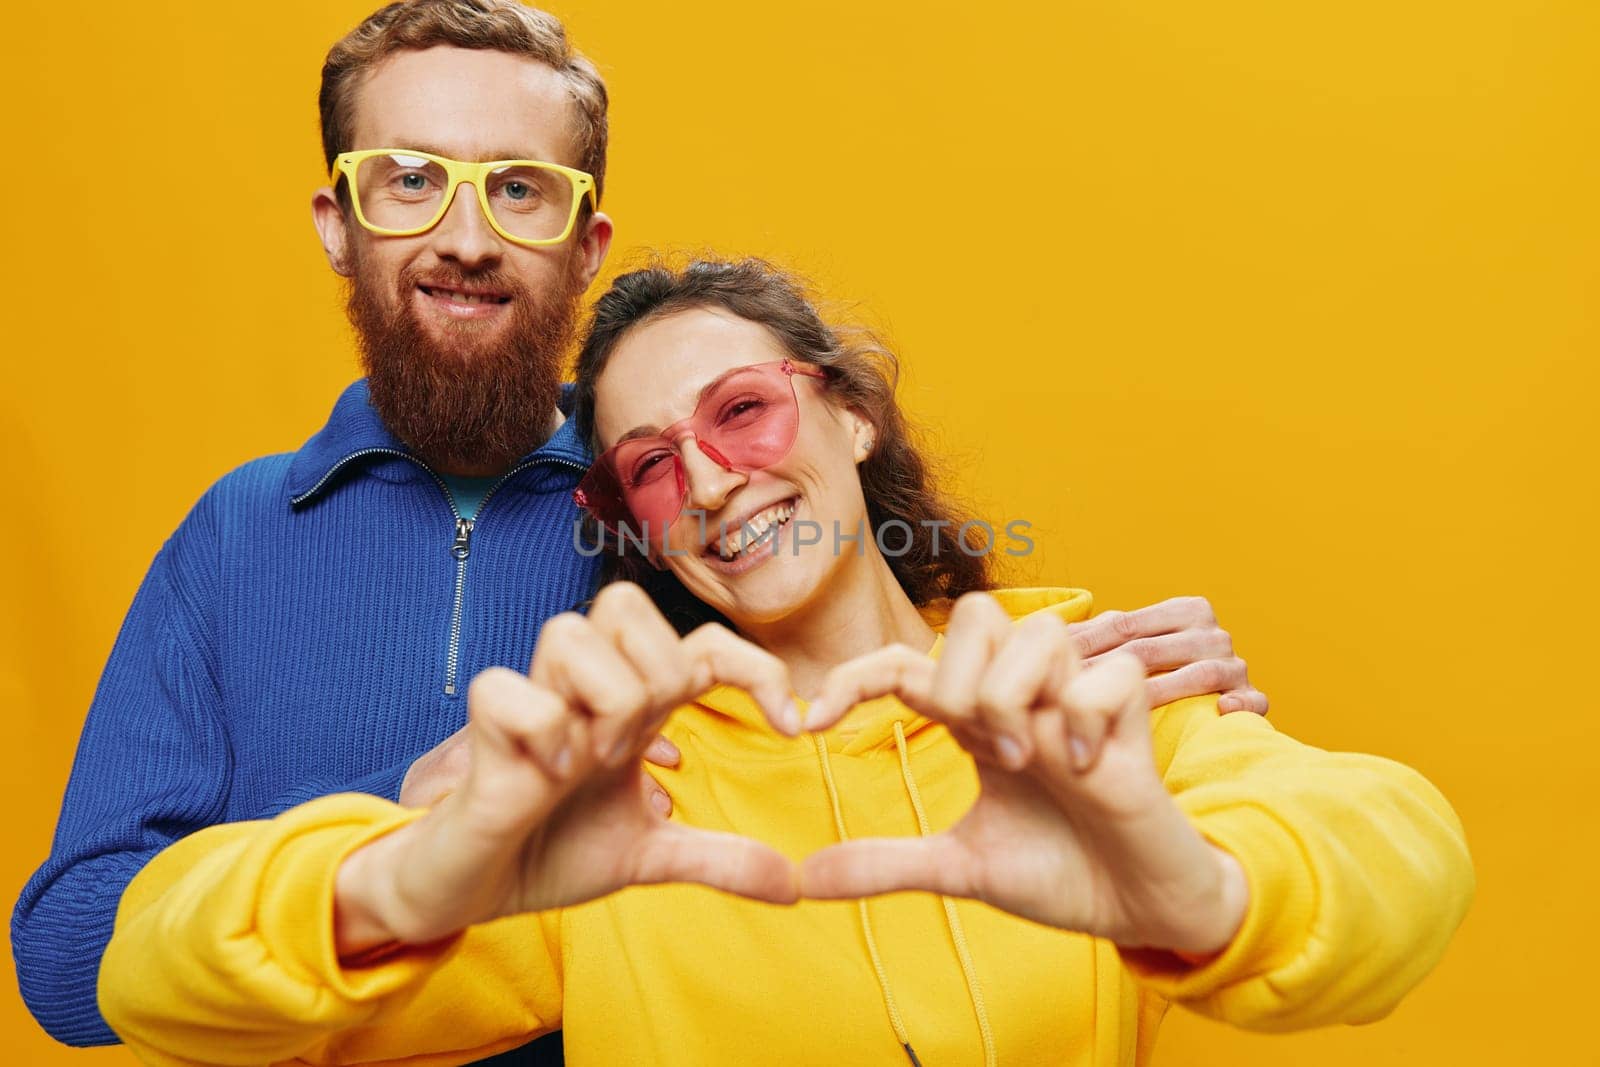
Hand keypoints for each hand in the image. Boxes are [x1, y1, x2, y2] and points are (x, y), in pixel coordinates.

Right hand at [335, 583, 800, 955]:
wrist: (471, 890)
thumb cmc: (549, 851)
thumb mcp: (649, 857)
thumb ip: (718, 859)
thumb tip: (793, 883)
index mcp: (632, 707)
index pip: (702, 644)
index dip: (756, 669)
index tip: (791, 728)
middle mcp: (585, 690)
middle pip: (626, 604)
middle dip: (656, 671)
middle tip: (640, 746)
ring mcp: (534, 701)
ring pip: (570, 631)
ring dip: (599, 700)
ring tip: (589, 762)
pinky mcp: (483, 729)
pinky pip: (509, 690)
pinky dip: (539, 733)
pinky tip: (543, 778)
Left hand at [801, 593, 1248, 955]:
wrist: (1138, 910)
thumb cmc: (1058, 873)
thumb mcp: (960, 869)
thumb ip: (887, 864)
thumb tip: (805, 876)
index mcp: (977, 719)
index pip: (906, 664)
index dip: (853, 679)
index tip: (808, 726)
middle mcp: (1023, 698)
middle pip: (978, 613)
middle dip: (957, 675)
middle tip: (972, 746)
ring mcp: (1078, 703)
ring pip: (1040, 632)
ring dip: (1014, 694)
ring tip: (1026, 761)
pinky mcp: (1134, 720)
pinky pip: (1108, 675)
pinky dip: (1084, 716)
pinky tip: (1085, 767)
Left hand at [1068, 596, 1267, 713]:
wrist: (1218, 700)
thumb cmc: (1162, 670)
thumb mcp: (1134, 645)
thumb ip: (1099, 634)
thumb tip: (1040, 627)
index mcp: (1184, 610)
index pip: (1126, 626)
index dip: (1086, 645)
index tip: (1050, 664)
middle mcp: (1213, 633)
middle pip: (1153, 651)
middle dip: (1108, 673)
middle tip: (1070, 694)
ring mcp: (1236, 665)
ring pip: (1198, 675)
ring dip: (1160, 692)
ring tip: (1126, 708)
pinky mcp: (1254, 699)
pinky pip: (1251, 701)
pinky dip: (1240, 704)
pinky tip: (1221, 710)